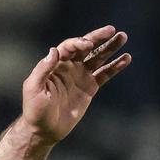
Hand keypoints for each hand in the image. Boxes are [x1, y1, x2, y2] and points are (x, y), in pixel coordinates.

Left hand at [21, 26, 131, 143]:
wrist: (44, 129)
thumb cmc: (34, 110)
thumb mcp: (33, 89)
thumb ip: (42, 70)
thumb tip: (54, 50)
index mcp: (54, 65)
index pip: (69, 48)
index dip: (78, 43)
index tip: (88, 44)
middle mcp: (69, 67)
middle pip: (86, 48)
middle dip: (98, 38)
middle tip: (112, 30)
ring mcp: (80, 76)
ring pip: (98, 58)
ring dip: (110, 47)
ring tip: (123, 37)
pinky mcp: (89, 87)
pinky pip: (104, 74)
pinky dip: (115, 66)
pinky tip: (126, 58)